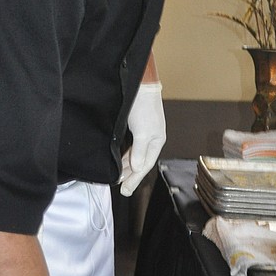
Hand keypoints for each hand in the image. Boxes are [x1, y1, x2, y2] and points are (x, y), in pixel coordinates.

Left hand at [119, 80, 164, 196]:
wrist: (141, 84)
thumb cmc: (144, 106)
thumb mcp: (143, 131)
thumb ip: (139, 151)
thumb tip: (136, 167)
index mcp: (156, 141)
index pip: (145, 165)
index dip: (135, 178)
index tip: (125, 190)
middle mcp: (151, 139)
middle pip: (140, 162)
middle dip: (131, 175)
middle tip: (121, 188)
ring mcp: (143, 133)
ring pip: (135, 155)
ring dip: (127, 167)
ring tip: (119, 177)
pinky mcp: (135, 127)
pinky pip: (130, 147)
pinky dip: (125, 156)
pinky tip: (120, 160)